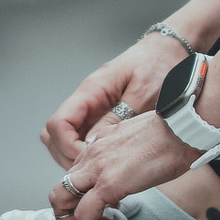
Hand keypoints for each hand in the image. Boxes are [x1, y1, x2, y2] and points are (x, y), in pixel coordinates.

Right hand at [42, 34, 176, 177]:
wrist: (166, 51)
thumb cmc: (157, 64)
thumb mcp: (144, 93)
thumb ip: (119, 118)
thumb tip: (95, 143)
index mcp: (92, 90)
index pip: (59, 123)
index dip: (67, 146)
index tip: (87, 159)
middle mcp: (85, 100)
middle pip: (53, 134)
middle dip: (67, 155)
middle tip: (90, 169)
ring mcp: (90, 108)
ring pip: (63, 138)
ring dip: (74, 155)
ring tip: (96, 167)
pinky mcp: (99, 115)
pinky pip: (81, 136)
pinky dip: (86, 150)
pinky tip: (104, 158)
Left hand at [48, 107, 194, 219]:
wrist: (183, 129)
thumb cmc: (173, 134)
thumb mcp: (139, 142)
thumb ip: (126, 156)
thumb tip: (130, 175)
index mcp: (98, 145)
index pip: (75, 177)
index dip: (87, 198)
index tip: (110, 208)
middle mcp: (91, 155)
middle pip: (60, 190)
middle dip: (70, 216)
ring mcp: (96, 169)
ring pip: (61, 203)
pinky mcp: (108, 184)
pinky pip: (85, 215)